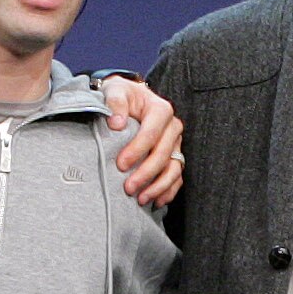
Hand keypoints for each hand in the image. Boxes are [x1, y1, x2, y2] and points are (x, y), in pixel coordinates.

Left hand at [102, 74, 185, 208]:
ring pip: (174, 169)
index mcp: (160, 110)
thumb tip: (116, 123)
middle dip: (146, 174)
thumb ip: (115, 103)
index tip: (120, 165)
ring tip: (141, 200)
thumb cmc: (121, 95)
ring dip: (159, 187)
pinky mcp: (174, 157)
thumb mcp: (115, 91)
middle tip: (128, 188)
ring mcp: (176, 144)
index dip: (137, 151)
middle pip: (164, 154)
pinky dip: (168, 191)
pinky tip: (156, 202)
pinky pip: (177, 178)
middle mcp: (173, 127)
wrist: (128, 99)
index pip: (151, 134)